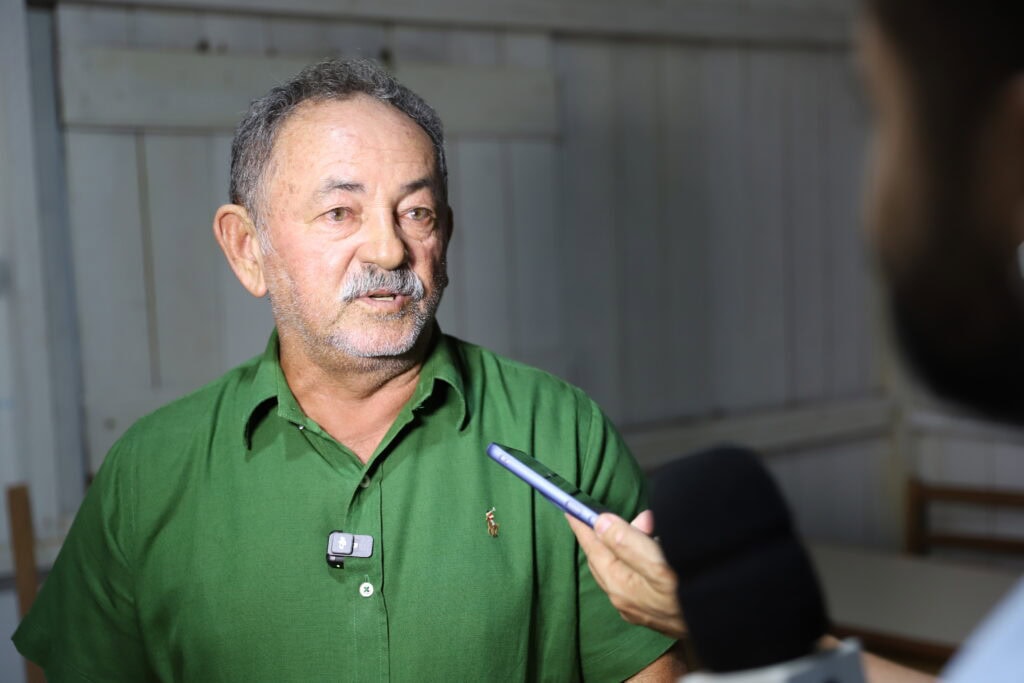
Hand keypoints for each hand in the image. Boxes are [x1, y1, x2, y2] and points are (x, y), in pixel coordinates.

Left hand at [567, 511, 685, 639]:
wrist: (724, 626)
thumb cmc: (696, 597)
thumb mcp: (660, 565)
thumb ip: (628, 542)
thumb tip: (601, 524)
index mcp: (621, 586)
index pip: (593, 547)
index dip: (581, 524)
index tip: (569, 506)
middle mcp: (625, 598)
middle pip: (605, 556)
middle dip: (609, 530)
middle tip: (622, 512)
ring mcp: (638, 605)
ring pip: (622, 564)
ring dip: (629, 542)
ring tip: (650, 528)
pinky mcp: (653, 607)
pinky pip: (636, 574)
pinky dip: (639, 556)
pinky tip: (656, 550)